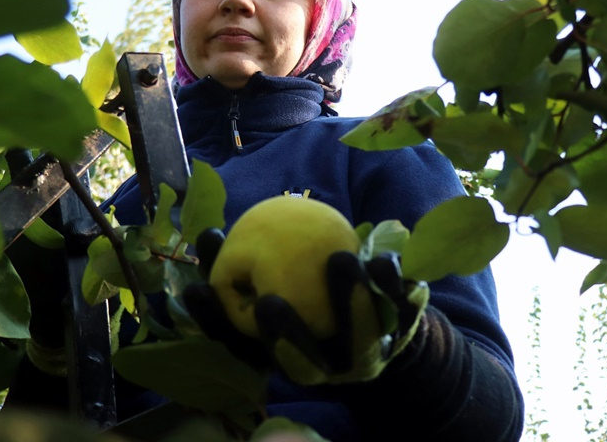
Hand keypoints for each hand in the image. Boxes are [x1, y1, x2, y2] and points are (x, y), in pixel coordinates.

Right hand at [180, 227, 428, 385]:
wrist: (376, 321)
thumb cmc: (306, 296)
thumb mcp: (268, 284)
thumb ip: (238, 269)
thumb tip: (208, 236)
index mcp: (283, 359)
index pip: (245, 353)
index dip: (222, 327)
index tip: (203, 292)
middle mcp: (325, 370)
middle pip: (306, 365)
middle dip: (287, 337)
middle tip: (269, 302)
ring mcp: (366, 359)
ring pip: (359, 340)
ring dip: (351, 303)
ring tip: (342, 259)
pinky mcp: (401, 337)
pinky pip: (403, 315)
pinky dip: (398, 288)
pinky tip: (384, 259)